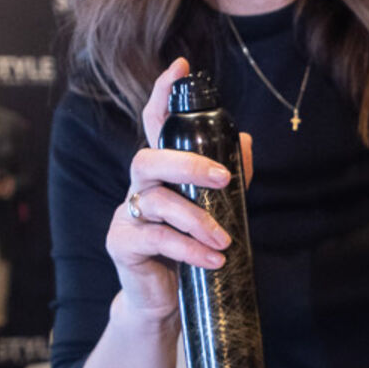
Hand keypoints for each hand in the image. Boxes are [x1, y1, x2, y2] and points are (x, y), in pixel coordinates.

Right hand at [108, 58, 255, 323]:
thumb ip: (231, 178)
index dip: (163, 94)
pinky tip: (211, 259)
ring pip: (155, 202)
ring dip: (196, 220)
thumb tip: (247, 140)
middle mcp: (139, 187)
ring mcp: (126, 214)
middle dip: (187, 164)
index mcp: (162, 173)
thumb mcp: (215, 211)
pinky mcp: (121, 244)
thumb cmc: (190, 249)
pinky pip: (154, 239)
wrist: (167, 301)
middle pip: (148, 158)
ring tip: (225, 241)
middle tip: (224, 179)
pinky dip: (187, 248)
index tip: (181, 66)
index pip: (155, 125)